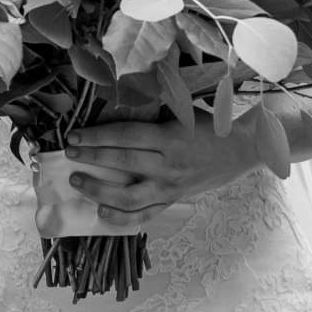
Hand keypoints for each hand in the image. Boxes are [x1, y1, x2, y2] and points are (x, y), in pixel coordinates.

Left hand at [65, 111, 283, 228]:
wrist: (242, 151)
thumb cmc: (209, 126)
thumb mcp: (183, 110)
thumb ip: (154, 106)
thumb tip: (120, 93)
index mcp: (169, 137)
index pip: (126, 136)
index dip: (97, 136)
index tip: (74, 136)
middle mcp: (168, 165)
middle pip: (123, 163)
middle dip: (92, 158)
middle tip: (69, 154)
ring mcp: (170, 187)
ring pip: (129, 195)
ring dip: (99, 190)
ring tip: (77, 181)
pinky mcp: (174, 200)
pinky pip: (146, 214)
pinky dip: (123, 217)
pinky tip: (103, 213)